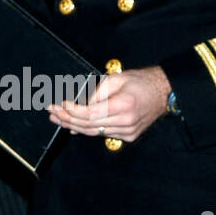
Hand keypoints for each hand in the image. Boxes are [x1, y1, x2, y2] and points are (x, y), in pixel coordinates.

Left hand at [47, 66, 170, 142]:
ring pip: (94, 132)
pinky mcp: (129, 136)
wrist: (163, 92)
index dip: (72, 111)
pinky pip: (103, 134)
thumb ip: (97, 92)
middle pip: (90, 125)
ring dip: (74, 126)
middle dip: (67, 119)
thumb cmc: (140, 81)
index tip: (59, 105)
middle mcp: (126, 122)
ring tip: (57, 119)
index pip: (90, 113)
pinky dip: (87, 129)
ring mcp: (128, 132)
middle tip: (52, 112)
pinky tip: (73, 125)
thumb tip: (80, 105)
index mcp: (123, 106)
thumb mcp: (116, 78)